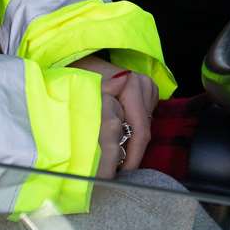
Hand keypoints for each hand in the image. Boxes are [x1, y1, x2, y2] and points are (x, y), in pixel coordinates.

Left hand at [70, 54, 157, 173]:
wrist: (82, 56)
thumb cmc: (80, 72)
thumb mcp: (85, 89)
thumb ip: (101, 104)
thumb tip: (114, 123)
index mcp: (132, 84)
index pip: (140, 130)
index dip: (132, 155)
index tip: (121, 173)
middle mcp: (144, 84)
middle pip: (145, 130)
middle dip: (132, 152)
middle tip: (117, 170)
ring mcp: (148, 86)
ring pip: (145, 125)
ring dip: (131, 140)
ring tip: (114, 153)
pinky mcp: (149, 90)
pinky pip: (144, 118)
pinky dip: (132, 128)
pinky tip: (119, 133)